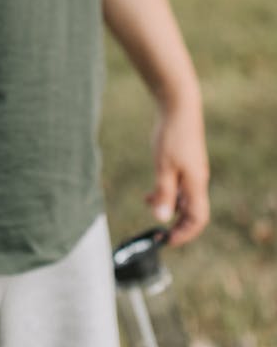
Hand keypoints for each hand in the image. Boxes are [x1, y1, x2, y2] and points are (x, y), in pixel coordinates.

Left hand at [146, 97, 209, 246]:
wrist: (179, 106)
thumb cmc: (172, 135)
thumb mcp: (163, 167)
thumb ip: (163, 194)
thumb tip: (162, 219)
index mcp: (196, 184)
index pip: (198, 219)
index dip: (185, 234)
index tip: (167, 240)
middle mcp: (198, 180)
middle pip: (193, 212)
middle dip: (177, 224)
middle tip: (159, 231)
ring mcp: (193, 170)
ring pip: (185, 198)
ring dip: (169, 206)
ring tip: (148, 205)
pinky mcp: (186, 161)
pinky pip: (180, 185)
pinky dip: (168, 192)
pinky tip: (151, 191)